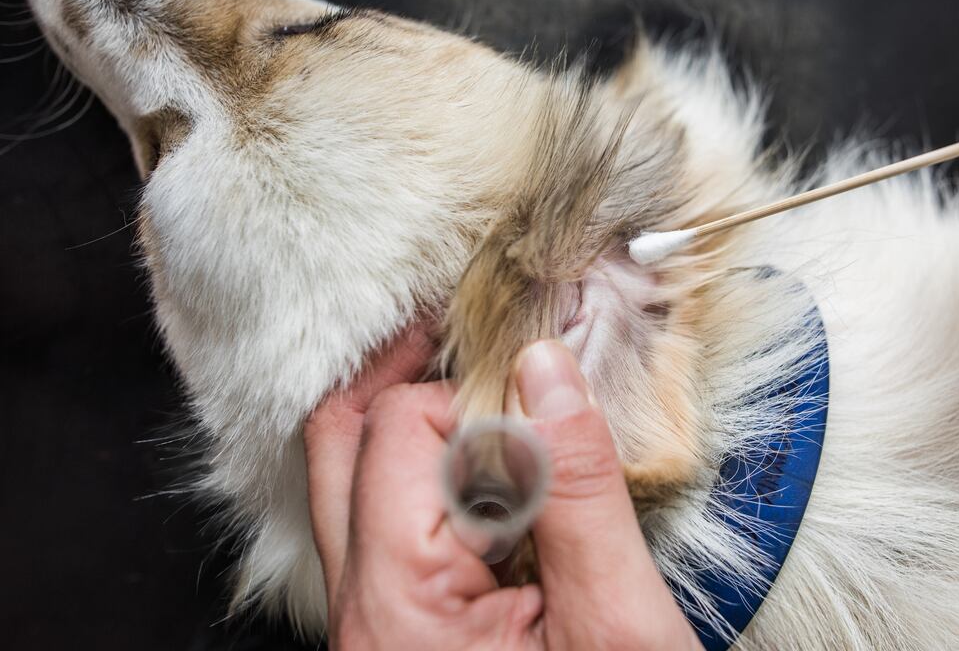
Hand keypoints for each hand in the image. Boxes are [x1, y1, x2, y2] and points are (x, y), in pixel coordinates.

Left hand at [304, 334, 699, 648]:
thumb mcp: (616, 625)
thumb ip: (577, 489)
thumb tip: (548, 371)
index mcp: (398, 608)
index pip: (399, 433)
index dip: (474, 395)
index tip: (542, 390)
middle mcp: (359, 615)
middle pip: (342, 446)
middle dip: (408, 379)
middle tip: (472, 336)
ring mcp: (370, 629)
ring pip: (353, 484)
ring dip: (413, 426)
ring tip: (487, 393)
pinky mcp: (396, 635)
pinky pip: (384, 528)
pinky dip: (427, 479)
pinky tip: (490, 470)